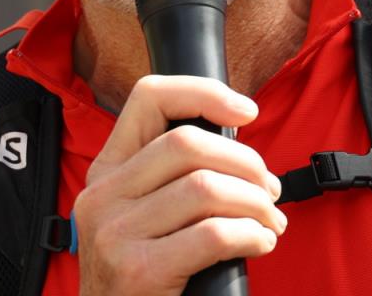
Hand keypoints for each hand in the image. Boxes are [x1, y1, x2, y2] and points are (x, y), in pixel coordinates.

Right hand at [74, 75, 286, 295]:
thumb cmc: (146, 280)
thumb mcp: (142, 218)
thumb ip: (173, 180)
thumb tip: (240, 154)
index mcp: (106, 173)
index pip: (148, 98)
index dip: (204, 93)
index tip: (247, 112)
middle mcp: (102, 197)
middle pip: (188, 143)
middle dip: (246, 162)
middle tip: (269, 191)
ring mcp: (114, 234)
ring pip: (206, 188)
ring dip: (255, 204)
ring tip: (269, 223)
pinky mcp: (137, 271)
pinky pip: (214, 234)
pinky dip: (251, 235)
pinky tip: (259, 244)